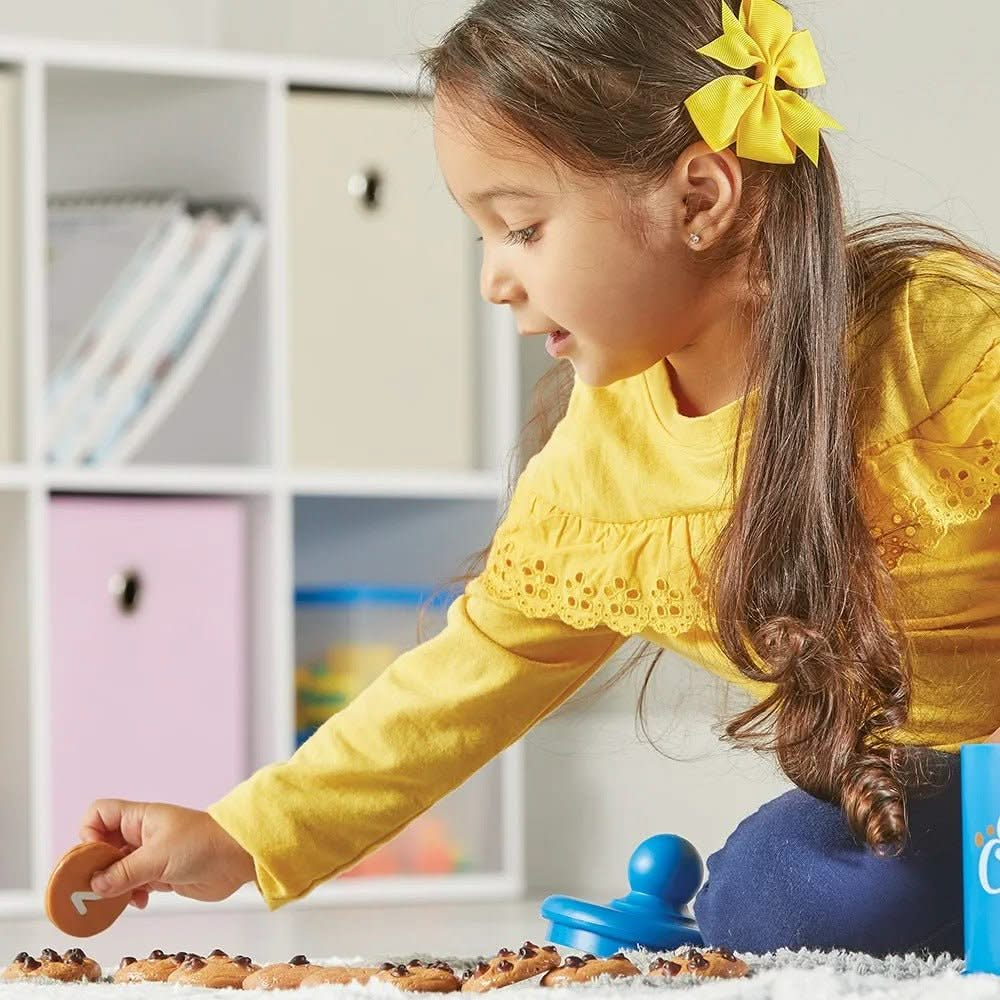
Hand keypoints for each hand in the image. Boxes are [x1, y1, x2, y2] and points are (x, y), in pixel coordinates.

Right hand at [79, 800, 256, 909]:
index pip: (99, 814)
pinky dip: (130, 895)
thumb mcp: (158, 858)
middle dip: (96, 868)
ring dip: (112, 886)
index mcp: (139, 818)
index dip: (88, 834)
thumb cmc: (204, 844)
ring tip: (119, 899)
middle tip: (94, 889)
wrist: (237, 859)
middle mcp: (141, 834)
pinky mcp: (159, 874)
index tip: (94, 857)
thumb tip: (94, 885)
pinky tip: (140, 901)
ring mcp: (149, 854)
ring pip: (115, 869)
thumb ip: (124, 872)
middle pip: (102, 846)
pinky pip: (131, 884)